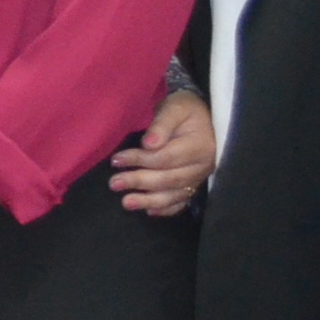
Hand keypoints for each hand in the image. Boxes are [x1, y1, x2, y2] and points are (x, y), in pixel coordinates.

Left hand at [110, 90, 215, 216]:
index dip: (140, 160)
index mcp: (200, 146)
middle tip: (114, 183)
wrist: (204, 117)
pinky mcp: (195, 185)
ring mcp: (200, 178)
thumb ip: (162, 125)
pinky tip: (149, 212)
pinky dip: (166, 209)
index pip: (166, 158)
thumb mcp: (175, 108)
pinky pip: (182, 201)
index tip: (117, 160)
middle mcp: (203, 166)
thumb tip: (149, 144)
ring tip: (126, 202)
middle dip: (140, 182)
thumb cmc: (185, 110)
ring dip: (150, 201)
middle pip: (169, 179)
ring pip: (175, 194)